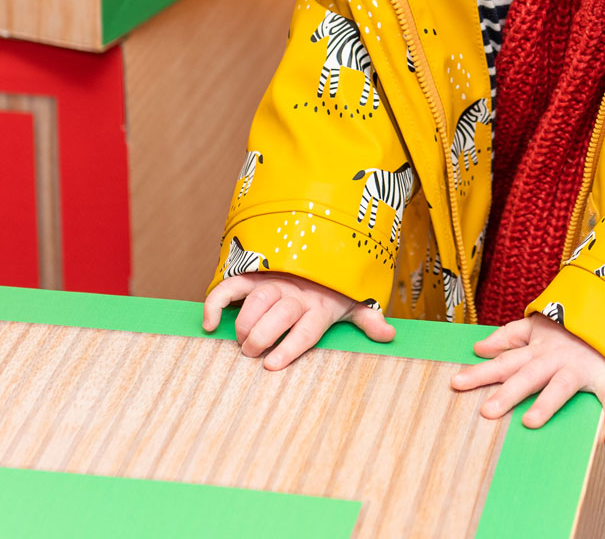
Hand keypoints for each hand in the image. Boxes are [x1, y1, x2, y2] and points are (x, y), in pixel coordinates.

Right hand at [202, 271, 393, 369]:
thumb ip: (367, 319)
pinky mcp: (255, 275)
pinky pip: (231, 286)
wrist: (322, 245)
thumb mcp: (354, 301)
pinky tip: (208, 324)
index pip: (306, 330)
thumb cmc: (334, 286)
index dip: (289, 348)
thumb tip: (389, 335)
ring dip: (245, 324)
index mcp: (320, 306)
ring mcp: (275, 282)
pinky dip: (215, 303)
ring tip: (241, 342)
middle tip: (251, 353)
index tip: (272, 366)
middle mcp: (297, 294)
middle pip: (278, 316)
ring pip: (257, 301)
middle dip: (261, 338)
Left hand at [449, 314, 604, 442]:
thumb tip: (478, 348)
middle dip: (508, 392)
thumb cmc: (569, 327)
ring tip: (530, 421)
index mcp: (537, 349)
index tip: (456, 383)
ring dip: (548, 403)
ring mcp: (580, 367)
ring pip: (562, 386)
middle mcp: (555, 358)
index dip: (481, 372)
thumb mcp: (537, 325)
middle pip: (528, 375)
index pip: (504, 361)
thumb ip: (508, 336)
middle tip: (488, 412)